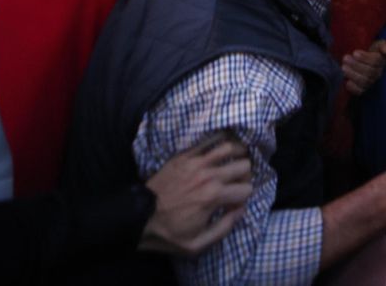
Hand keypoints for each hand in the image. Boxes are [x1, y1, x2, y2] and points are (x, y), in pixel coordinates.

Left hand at [139, 133, 253, 256]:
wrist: (139, 217)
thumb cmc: (168, 233)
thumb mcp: (197, 244)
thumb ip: (224, 228)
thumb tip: (240, 211)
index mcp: (214, 196)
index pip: (247, 189)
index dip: (244, 198)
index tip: (234, 203)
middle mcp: (209, 175)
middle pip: (244, 165)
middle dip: (245, 176)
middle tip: (236, 183)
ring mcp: (196, 162)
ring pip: (230, 147)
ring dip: (236, 155)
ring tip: (233, 163)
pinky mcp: (185, 155)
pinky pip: (209, 141)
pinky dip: (219, 143)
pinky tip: (220, 152)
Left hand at [340, 39, 385, 96]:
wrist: (357, 59)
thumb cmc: (368, 50)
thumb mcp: (376, 44)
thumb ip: (383, 45)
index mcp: (381, 61)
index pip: (375, 61)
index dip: (365, 58)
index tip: (354, 52)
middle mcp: (377, 73)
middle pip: (369, 72)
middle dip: (356, 65)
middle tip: (345, 58)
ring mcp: (370, 82)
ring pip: (364, 81)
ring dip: (352, 74)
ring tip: (343, 67)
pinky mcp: (363, 89)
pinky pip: (359, 91)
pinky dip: (353, 87)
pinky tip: (346, 81)